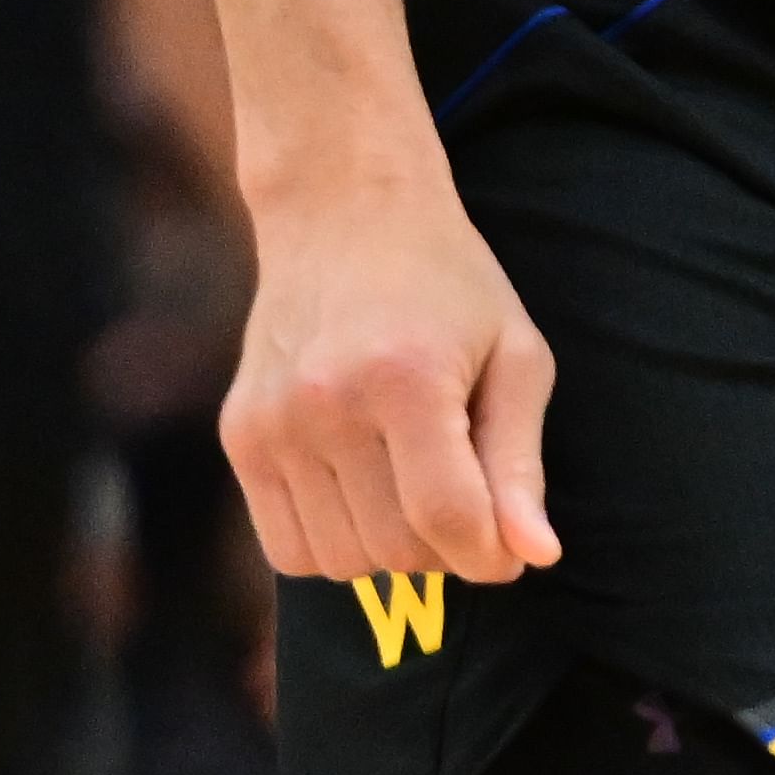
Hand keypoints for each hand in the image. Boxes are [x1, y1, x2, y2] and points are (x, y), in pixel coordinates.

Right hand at [222, 149, 561, 587]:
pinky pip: (288, 549)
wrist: (343, 213)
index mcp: (407, 377)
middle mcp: (327, 403)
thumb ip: (519, 463)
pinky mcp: (239, 436)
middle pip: (397, 549)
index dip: (489, 555)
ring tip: (411, 481)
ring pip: (342, 562)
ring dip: (390, 549)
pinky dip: (335, 544)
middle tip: (463, 492)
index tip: (508, 548)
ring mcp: (273, 422)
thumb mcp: (515, 355)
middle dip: (446, 547)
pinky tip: (362, 489)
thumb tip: (535, 558)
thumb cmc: (449, 285)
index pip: (447, 518)